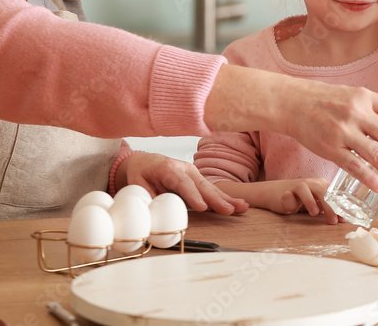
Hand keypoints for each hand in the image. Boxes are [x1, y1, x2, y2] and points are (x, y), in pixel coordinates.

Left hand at [117, 152, 248, 215]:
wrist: (145, 162)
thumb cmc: (141, 174)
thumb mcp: (136, 186)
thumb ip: (145, 199)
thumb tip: (152, 215)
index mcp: (167, 168)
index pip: (182, 183)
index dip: (193, 195)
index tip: (202, 207)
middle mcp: (185, 168)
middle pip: (202, 184)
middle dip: (216, 198)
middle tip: (229, 210)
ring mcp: (194, 173)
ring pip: (211, 187)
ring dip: (227, 198)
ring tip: (241, 207)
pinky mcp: (199, 179)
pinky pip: (213, 189)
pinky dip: (226, 197)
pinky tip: (238, 205)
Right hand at [204, 66, 377, 195]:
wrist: (291, 103)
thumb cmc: (325, 100)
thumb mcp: (353, 95)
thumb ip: (374, 108)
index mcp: (366, 97)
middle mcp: (356, 113)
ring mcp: (343, 131)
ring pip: (376, 154)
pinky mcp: (330, 148)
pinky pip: (355, 166)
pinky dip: (371, 178)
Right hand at [261, 179, 338, 223]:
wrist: (276, 192)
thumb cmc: (301, 199)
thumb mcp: (317, 204)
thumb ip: (329, 209)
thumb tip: (344, 220)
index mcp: (321, 184)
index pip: (333, 193)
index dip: (340, 205)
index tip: (344, 218)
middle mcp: (310, 183)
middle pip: (321, 190)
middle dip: (328, 206)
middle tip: (333, 220)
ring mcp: (296, 186)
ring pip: (303, 189)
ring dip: (309, 200)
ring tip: (314, 213)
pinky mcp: (283, 193)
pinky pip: (287, 196)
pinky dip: (290, 203)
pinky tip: (293, 211)